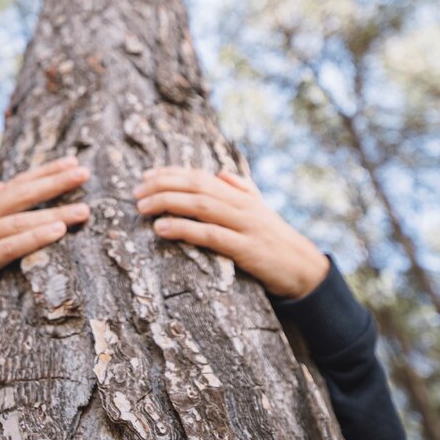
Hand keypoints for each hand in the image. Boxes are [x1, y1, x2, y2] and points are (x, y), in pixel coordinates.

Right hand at [0, 155, 90, 350]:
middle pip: (19, 195)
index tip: (72, 161)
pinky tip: (57, 231)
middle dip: (54, 182)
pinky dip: (33, 238)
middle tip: (84, 172)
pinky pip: (7, 249)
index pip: (15, 184)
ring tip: (84, 210)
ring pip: (18, 221)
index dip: (43, 172)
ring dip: (54, 213)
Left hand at [133, 166, 329, 299]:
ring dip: (168, 203)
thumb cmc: (275, 239)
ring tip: (143, 207)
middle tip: (136, 193)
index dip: (170, 173)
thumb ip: (242, 189)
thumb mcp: (260, 210)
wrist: (302, 267)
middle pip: (196, 187)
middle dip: (163, 186)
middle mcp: (241, 204)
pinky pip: (210, 235)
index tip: (145, 176)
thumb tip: (221, 172)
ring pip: (201, 206)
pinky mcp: (245, 249)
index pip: (200, 176)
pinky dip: (184, 229)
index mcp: (240, 194)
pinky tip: (162, 229)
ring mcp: (244, 225)